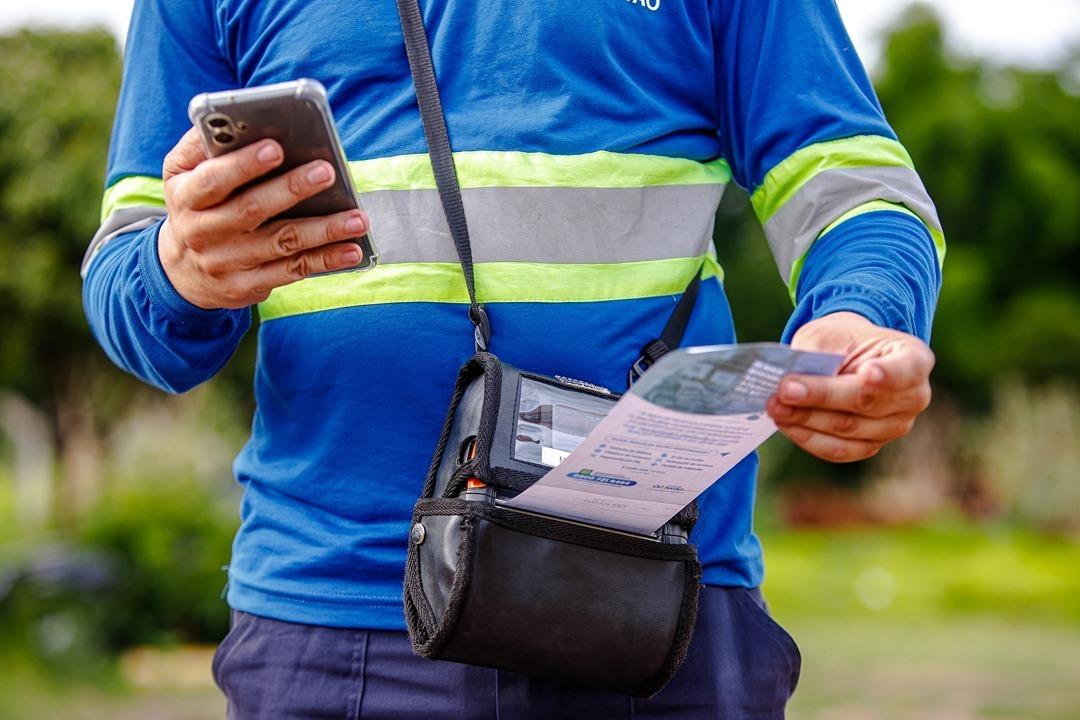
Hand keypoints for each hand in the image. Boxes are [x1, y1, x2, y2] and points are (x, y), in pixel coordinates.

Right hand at [157, 127, 368, 309]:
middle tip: (327, 172)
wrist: (181, 272)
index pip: (213, 180)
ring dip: (323, 230)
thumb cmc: (195, 207)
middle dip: (291, 189)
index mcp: (186, 197)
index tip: (276, 148)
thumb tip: (233, 119)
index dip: (243, 165)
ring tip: (357, 218)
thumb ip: (202, 145)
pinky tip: (352, 250)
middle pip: (251, 210)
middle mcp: (202, 232)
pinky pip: (292, 272)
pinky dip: (325, 260)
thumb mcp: (182, 174)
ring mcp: (226, 263)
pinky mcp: (248, 286)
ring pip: (281, 243)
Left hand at [765, 312, 934, 461]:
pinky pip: (838, 450)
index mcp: (913, 359)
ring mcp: (894, 427)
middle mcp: (913, 397)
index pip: (906, 369)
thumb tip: (791, 381)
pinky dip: (808, 437)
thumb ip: (817, 354)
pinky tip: (785, 423)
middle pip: (866, 403)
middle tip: (785, 389)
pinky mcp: (870, 445)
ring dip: (807, 419)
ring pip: (848, 429)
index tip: (867, 373)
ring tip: (775, 405)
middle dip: (822, 396)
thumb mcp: (830, 333)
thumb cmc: (842, 341)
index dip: (889, 375)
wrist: (848, 356)